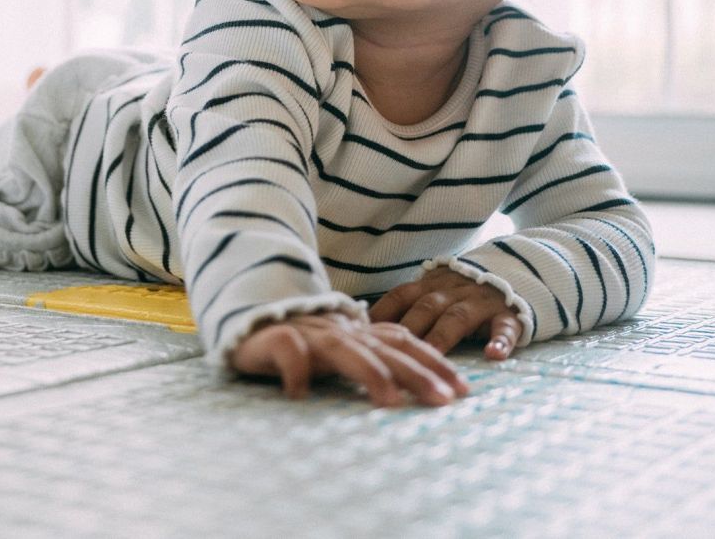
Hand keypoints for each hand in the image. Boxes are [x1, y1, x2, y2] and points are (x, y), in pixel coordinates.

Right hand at [229, 311, 470, 406]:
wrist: (250, 313)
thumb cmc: (303, 340)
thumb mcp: (344, 349)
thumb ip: (375, 359)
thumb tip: (421, 388)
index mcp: (359, 331)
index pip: (404, 341)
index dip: (435, 362)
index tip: (464, 390)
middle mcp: (340, 329)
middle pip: (384, 348)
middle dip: (416, 373)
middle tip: (443, 400)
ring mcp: (308, 331)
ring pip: (343, 349)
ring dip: (368, 371)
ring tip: (389, 401)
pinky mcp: (274, 337)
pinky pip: (287, 351)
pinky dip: (295, 370)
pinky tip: (299, 394)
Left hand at [368, 268, 521, 359]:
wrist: (515, 270)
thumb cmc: (463, 292)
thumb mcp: (435, 291)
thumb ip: (409, 306)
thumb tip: (366, 328)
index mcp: (431, 285)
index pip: (401, 295)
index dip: (382, 312)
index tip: (363, 332)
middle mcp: (453, 290)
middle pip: (427, 307)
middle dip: (409, 328)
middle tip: (392, 353)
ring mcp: (481, 301)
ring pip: (458, 317)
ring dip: (443, 336)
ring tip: (431, 355)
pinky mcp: (509, 314)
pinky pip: (505, 326)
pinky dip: (500, 340)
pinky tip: (493, 354)